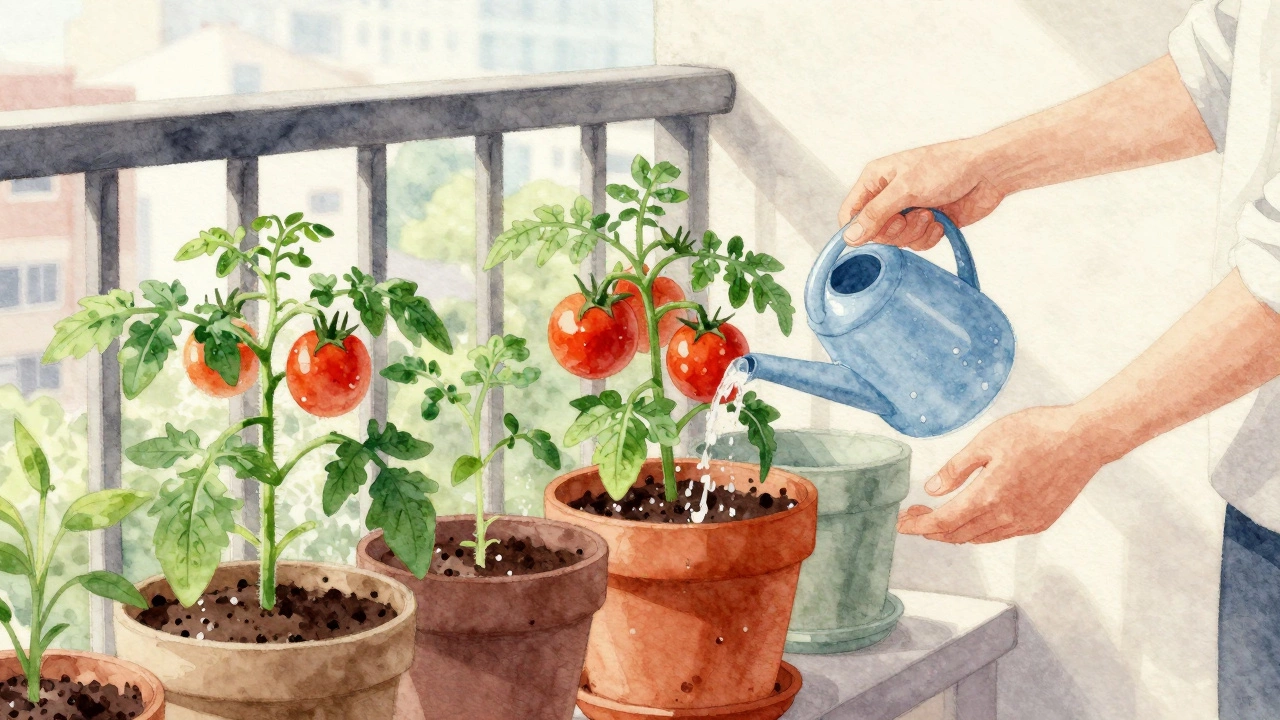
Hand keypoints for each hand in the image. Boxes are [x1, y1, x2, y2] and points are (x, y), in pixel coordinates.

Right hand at [839, 138, 1007, 247]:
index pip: (850, 213)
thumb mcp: (905, 189)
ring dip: (915, 232)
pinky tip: (940, 221)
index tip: (877, 231)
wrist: (988, 172)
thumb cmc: (947, 168)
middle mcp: (888, 196)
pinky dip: (929, 236)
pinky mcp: (926, 224)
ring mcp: (907, 211)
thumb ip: (875, 214)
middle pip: (873, 232)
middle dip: (895, 230)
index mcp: (875, 179)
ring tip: (930, 213)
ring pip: (896, 240)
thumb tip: (849, 238)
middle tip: (911, 216)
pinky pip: (916, 244)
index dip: (858, 229)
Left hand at [896, 405, 1111, 543]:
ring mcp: (1026, 522)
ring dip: (955, 533)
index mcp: (989, 496)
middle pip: (958, 534)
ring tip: (938, 518)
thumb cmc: (1036, 432)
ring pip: (980, 538)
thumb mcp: (986, 441)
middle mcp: (1006, 516)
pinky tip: (974, 519)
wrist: (1084, 439)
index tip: (901, 523)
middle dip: (931, 529)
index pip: (943, 522)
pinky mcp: (1040, 521)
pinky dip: (981, 532)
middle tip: (915, 516)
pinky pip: (1001, 535)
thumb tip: (932, 490)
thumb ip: (957, 469)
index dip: (918, 525)